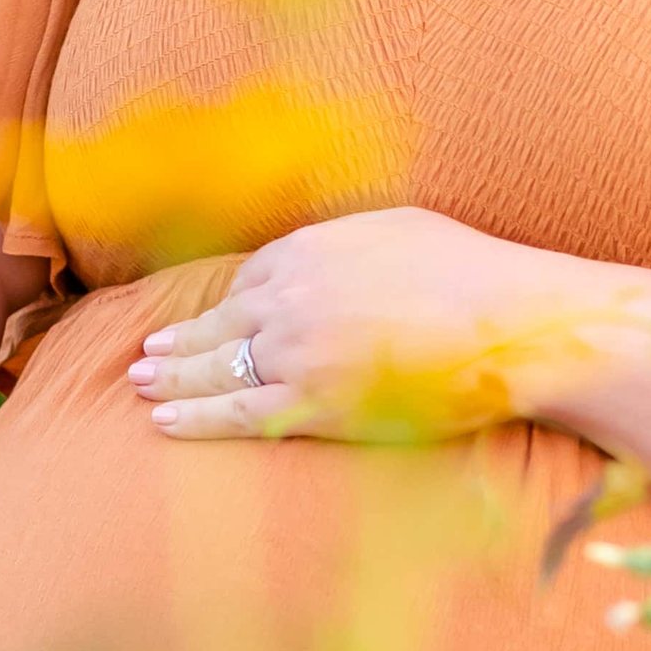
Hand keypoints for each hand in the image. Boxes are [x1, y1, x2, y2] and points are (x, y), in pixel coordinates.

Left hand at [126, 205, 603, 442]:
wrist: (507, 323)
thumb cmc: (470, 273)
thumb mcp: (397, 230)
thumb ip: (347, 242)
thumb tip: (327, 254)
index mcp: (309, 248)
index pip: (250, 279)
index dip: (226, 304)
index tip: (210, 316)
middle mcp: (290, 296)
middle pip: (220, 323)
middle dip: (180, 341)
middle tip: (148, 355)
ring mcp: (296, 352)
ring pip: (218, 369)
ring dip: (174, 378)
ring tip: (143, 383)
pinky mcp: (312, 404)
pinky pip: (237, 414)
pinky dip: (195, 418)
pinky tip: (164, 420)